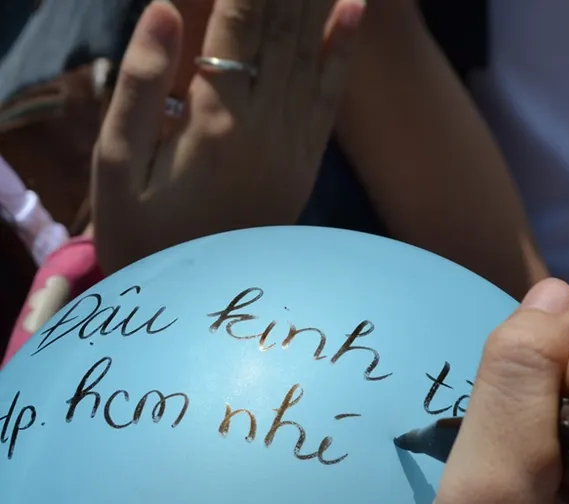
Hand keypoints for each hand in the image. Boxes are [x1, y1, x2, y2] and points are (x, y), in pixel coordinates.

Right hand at [92, 0, 364, 272]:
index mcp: (215, 121)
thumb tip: (161, 9)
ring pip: (311, 51)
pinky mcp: (307, 165)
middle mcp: (266, 126)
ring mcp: (294, 147)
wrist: (201, 309)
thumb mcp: (118, 169)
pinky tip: (351, 6)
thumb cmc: (143, 237)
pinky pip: (330, 98)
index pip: (237, 21)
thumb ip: (138, 88)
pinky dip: (342, 48)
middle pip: (280, 27)